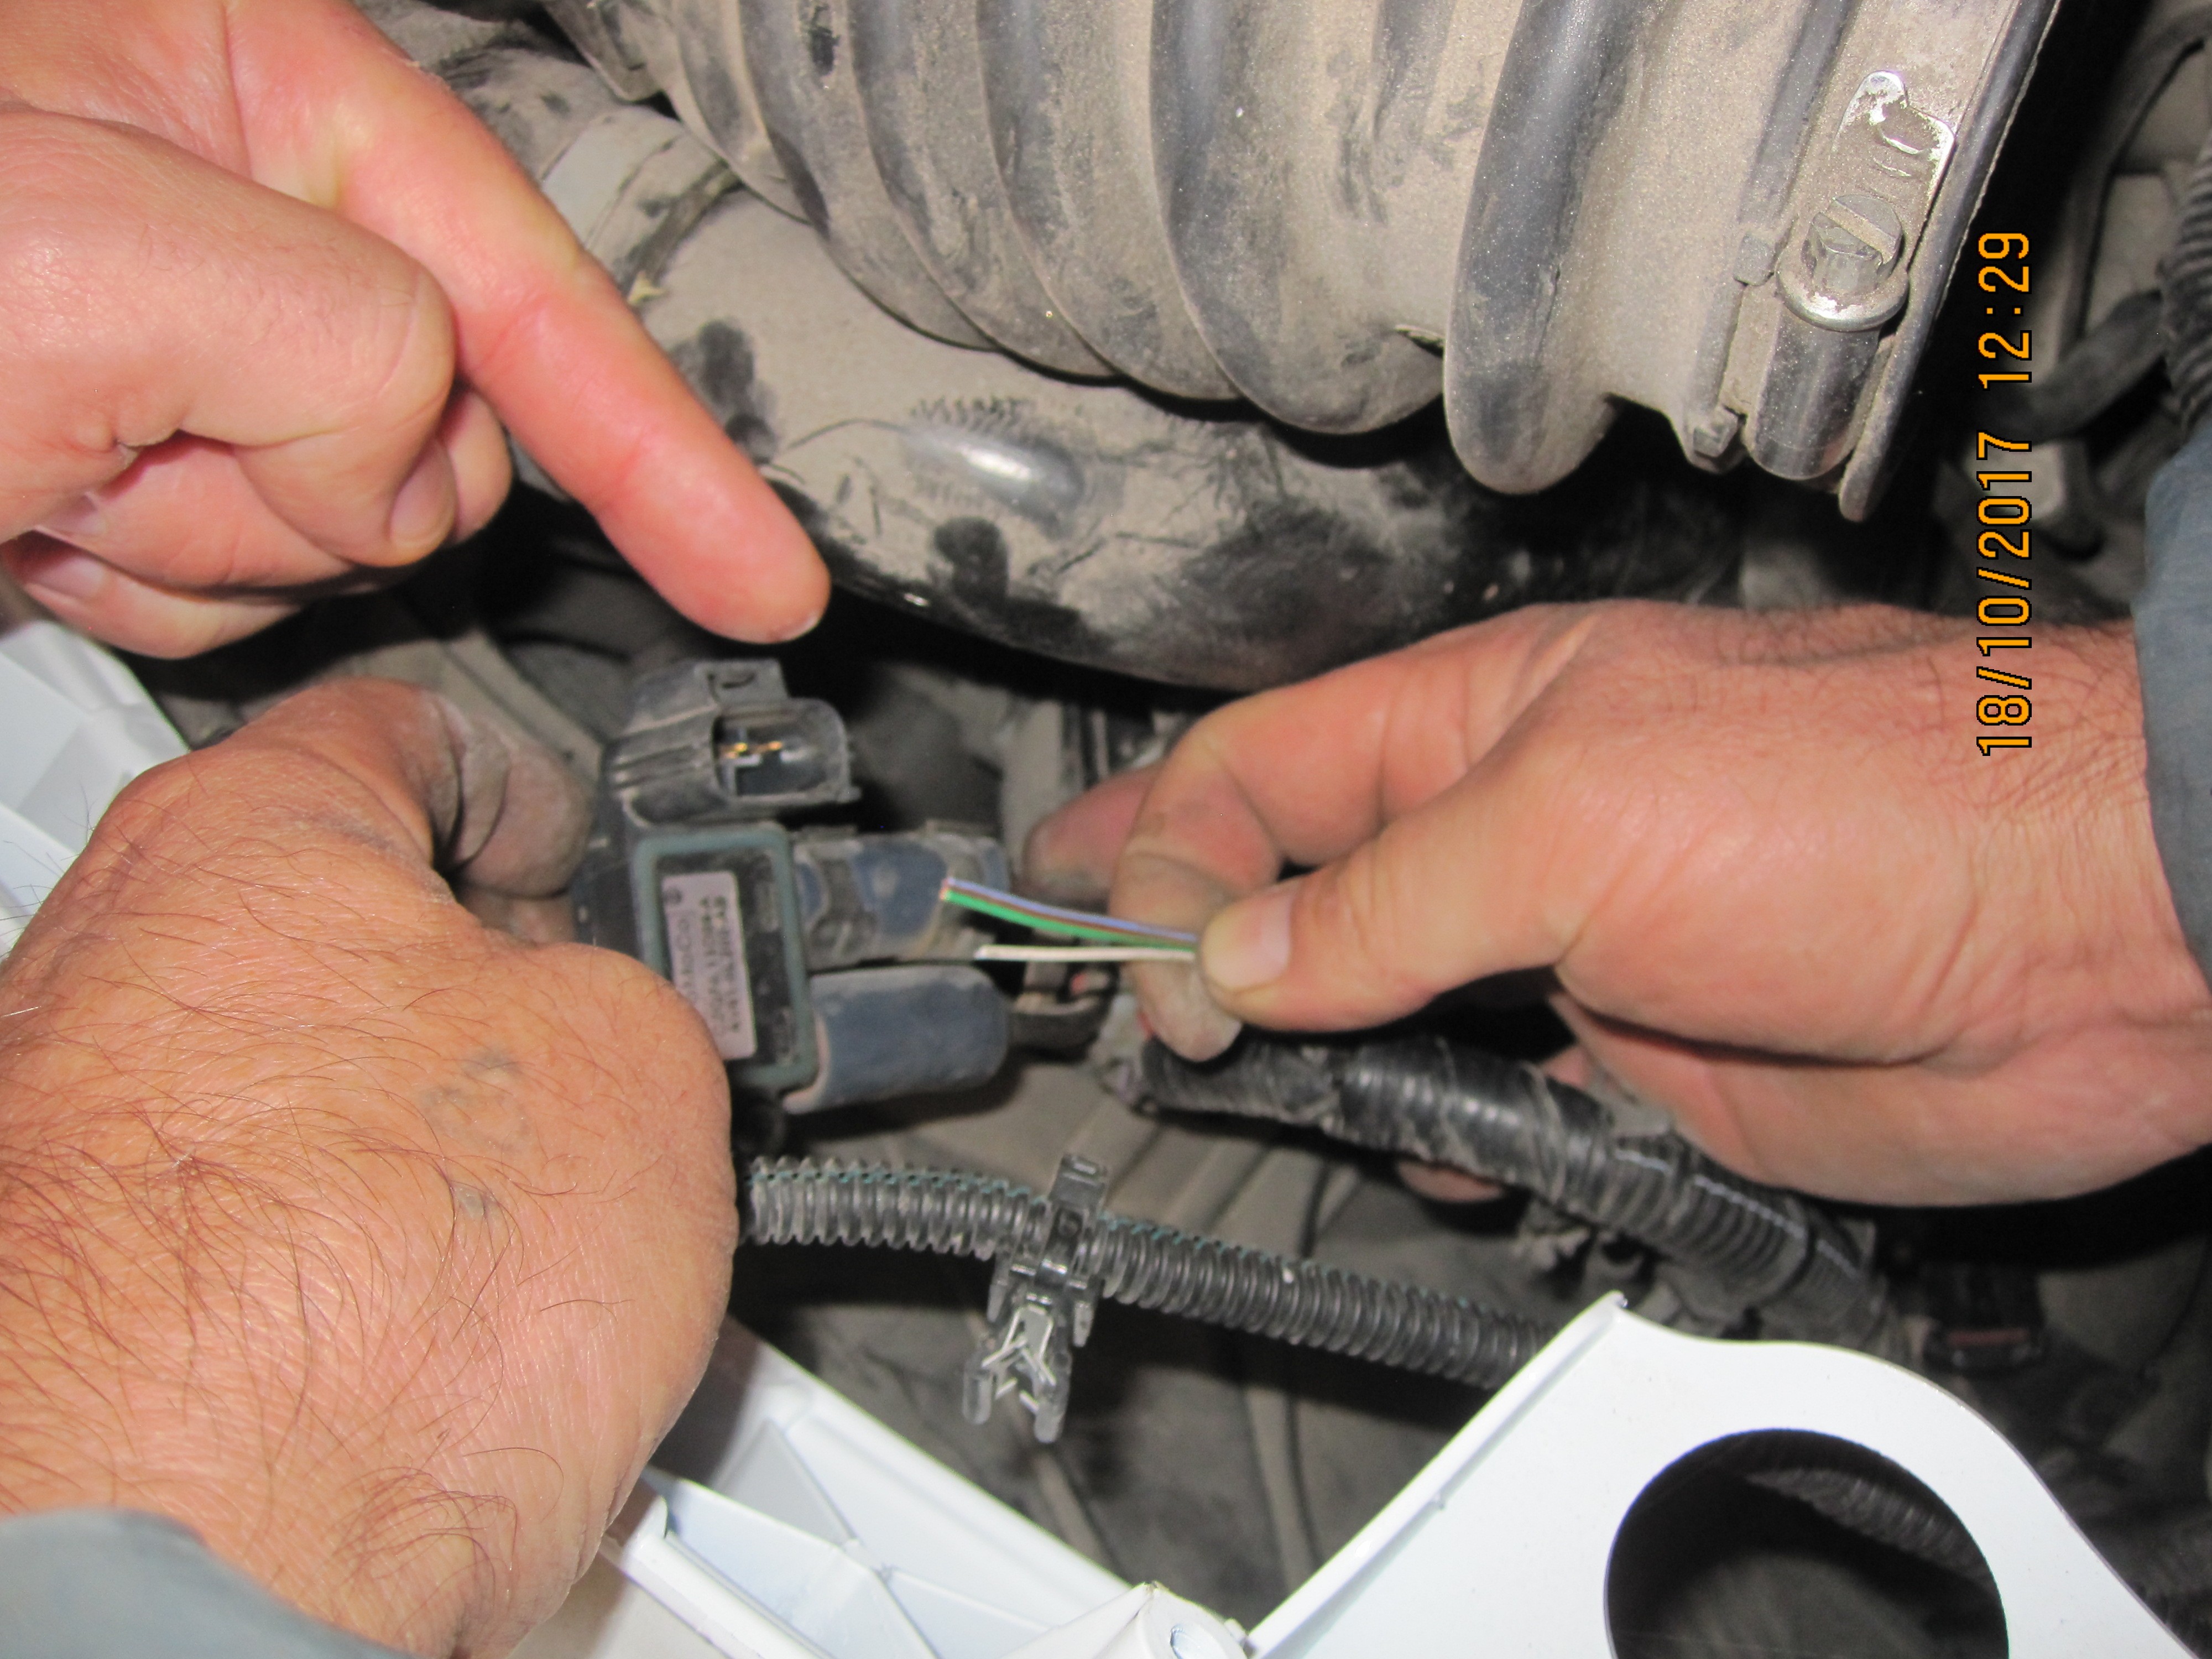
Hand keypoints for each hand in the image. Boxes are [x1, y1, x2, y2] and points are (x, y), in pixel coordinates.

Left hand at [0, 0, 827, 656]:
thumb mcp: (77, 256)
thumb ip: (341, 334)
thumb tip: (412, 456)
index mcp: (245, 81)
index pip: (536, 284)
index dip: (670, 454)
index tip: (769, 582)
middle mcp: (231, 210)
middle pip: (440, 430)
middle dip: (320, 489)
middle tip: (128, 446)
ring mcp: (177, 350)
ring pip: (342, 528)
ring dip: (207, 546)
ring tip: (50, 475)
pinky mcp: (123, 462)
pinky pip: (230, 585)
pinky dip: (145, 587)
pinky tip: (36, 521)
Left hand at [0, 681, 735, 1654]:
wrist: (184, 1592)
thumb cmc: (366, 1325)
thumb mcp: (643, 1066)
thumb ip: (631, 983)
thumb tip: (606, 1017)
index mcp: (246, 845)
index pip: (411, 728)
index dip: (544, 785)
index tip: (595, 855)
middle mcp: (106, 969)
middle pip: (344, 930)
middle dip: (490, 1003)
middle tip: (599, 1076)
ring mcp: (59, 1144)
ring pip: (302, 1100)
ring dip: (427, 1158)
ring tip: (529, 1263)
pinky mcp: (54, 1303)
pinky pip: (250, 1242)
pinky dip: (344, 1277)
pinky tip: (426, 1354)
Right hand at [1028, 603, 2211, 1205]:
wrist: (2096, 937)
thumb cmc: (1870, 805)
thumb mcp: (1575, 823)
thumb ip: (1382, 898)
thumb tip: (1237, 957)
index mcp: (1482, 723)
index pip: (1262, 768)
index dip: (1167, 848)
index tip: (1127, 952)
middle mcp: (1512, 828)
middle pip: (1299, 881)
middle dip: (1190, 932)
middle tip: (1091, 990)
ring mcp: (1569, 946)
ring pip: (1381, 1001)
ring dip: (1306, 1049)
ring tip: (1242, 1088)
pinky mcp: (1638, 1059)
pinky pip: (1488, 1103)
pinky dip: (1437, 1134)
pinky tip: (1422, 1152)